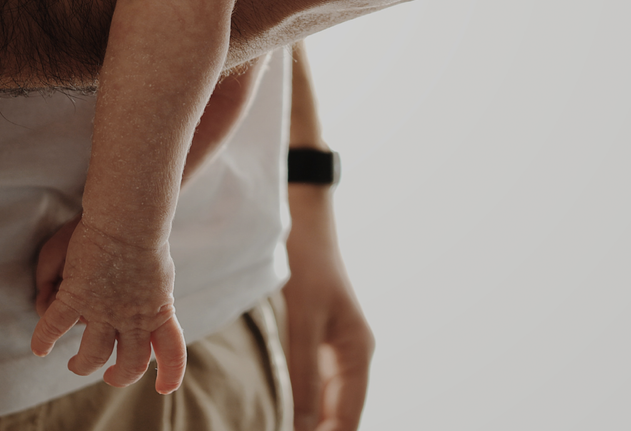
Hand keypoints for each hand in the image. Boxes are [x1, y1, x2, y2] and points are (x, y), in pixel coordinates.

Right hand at [30, 216, 186, 393]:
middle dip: (121, 375)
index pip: (170, 351)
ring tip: (76, 364)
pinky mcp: (77, 295)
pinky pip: (57, 324)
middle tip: (111, 377)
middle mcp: (133, 318)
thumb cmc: (146, 238)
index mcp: (157, 311)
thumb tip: (143, 315)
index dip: (170, 374)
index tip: (164, 387)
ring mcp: (104, 310)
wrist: (131, 216)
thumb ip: (150, 300)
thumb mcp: (158, 274)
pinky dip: (45, 338)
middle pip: (131, 363)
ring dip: (84, 364)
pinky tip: (39, 349)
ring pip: (94, 354)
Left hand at [284, 185, 372, 430]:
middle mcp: (350, 357)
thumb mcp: (303, 319)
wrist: (302, 220)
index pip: (346, 420)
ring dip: (305, 422)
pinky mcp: (315, 341)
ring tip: (274, 430)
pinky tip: (277, 412)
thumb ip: (302, 374)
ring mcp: (334, 350)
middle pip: (337, 415)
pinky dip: (297, 402)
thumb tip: (299, 427)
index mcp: (356, 354)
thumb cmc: (305, 264)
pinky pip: (310, 385)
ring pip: (323, 403)